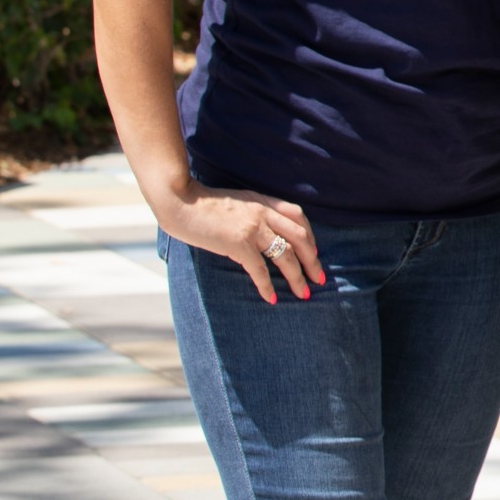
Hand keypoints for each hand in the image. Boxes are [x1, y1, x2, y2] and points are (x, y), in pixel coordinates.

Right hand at [154, 182, 325, 303]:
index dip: (310, 235)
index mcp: (264, 201)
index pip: (298, 216)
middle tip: (319, 278)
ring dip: (297, 277)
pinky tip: (271, 298)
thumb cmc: (202, 204)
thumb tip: (264, 231)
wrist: (179, 200)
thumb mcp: (237, 201)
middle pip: (300, 237)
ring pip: (286, 255)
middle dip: (313, 260)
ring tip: (304, 293)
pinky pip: (260, 269)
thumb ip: (254, 211)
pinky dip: (267, 286)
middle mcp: (263, 213)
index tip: (314, 251)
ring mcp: (252, 228)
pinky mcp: (238, 243)